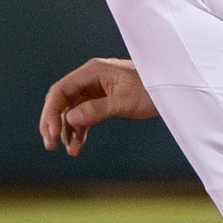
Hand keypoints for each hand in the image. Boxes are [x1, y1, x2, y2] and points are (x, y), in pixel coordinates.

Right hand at [40, 57, 157, 156]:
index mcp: (93, 71)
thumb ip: (97, 110)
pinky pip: (83, 115)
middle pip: (62, 100)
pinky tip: (77, 146)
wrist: (172, 88)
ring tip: (69, 150)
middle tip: (50, 145)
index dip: (51, 112)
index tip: (51, 133)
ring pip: (71, 110)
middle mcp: (90, 78)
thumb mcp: (125, 102)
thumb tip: (69, 119)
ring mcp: (95, 89)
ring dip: (67, 130)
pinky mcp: (102, 100)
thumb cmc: (152, 90)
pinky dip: (79, 130)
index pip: (61, 90)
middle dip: (54, 123)